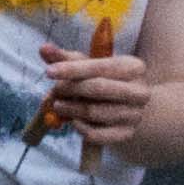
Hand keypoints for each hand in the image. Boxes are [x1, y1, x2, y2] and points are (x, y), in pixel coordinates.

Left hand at [30, 29, 154, 157]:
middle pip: (98, 89)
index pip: (100, 67)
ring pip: (94, 112)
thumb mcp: (91, 65)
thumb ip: (67, 58)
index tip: (49, 72)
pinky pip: (96, 134)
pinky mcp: (126, 134)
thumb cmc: (107, 80)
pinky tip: (73, 120)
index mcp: (134, 67)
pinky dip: (79, 128)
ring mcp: (135, 115)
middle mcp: (139, 91)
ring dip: (70, 109)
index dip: (72, 69)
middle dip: (70, 89)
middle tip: (54, 91)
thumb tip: (44, 49)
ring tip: (58, 105)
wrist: (132, 107)